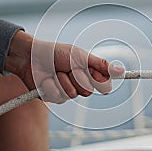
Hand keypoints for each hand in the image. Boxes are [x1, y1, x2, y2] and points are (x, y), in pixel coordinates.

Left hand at [4, 31, 124, 102]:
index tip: (92, 71)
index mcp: (88, 73)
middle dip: (77, 77)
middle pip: (88, 91)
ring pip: (72, 94)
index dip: (99, 80)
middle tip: (68, 67)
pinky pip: (57, 97)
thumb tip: (121, 70)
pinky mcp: (53, 97)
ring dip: (62, 80)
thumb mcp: (80, 56)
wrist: (30, 56)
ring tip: (54, 71)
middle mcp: (79, 84)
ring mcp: (66, 92)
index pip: (103, 84)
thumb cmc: (55, 53)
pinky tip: (46, 79)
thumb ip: (100, 65)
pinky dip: (51, 85)